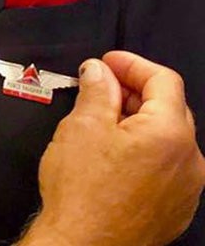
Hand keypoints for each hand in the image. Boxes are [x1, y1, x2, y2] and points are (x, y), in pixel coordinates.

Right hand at [21, 51, 204, 245]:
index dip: (132, 64)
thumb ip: (97, 90)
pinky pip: (166, 167)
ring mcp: (186, 188)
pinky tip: (112, 156)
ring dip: (138, 122)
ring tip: (101, 123)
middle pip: (169, 108)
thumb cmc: (83, 192)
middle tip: (100, 88)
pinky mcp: (175, 208)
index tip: (107, 63)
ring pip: (167, 139)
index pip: (163, 80)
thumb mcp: (82, 126)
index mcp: (170, 133)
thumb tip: (99, 71)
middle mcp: (190, 161)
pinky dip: (143, 152)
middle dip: (134, 92)